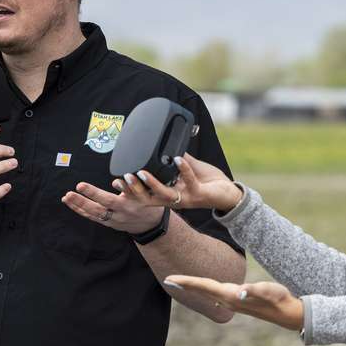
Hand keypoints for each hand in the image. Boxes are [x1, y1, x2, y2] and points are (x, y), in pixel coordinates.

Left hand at [62, 179, 162, 234]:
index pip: (108, 200)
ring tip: (67, 196)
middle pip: (98, 209)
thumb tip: (119, 180)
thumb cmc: (147, 204)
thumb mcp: (145, 195)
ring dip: (78, 205)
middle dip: (83, 201)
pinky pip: (92, 217)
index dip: (95, 193)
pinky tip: (70, 203)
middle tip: (71, 192)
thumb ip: (132, 188)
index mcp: (128, 205)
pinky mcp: (108, 223)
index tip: (82, 185)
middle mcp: (119, 214)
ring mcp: (113, 220)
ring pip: (93, 214)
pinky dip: (80, 210)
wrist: (150, 224)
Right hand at [114, 153, 241, 212]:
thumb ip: (175, 158)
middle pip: (148, 199)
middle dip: (134, 190)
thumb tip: (164, 145)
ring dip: (153, 184)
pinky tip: (178, 159)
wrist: (229, 193)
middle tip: (124, 177)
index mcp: (167, 194)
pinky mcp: (199, 195)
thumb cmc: (208, 182)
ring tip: (143, 172)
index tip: (116, 182)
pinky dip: (183, 170)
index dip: (129, 191)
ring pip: (164, 195)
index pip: (144, 195)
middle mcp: (174, 200)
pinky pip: (189, 182)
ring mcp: (185, 199)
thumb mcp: (187, 168)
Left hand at [162, 276, 303, 329]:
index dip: (187, 282)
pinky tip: (205, 293)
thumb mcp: (269, 292)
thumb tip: (241, 292)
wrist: (287, 314)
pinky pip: (216, 294)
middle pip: (201, 289)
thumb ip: (254, 291)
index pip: (204, 286)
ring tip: (180, 283)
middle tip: (167, 280)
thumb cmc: (278, 299)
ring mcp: (232, 301)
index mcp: (230, 296)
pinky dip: (206, 290)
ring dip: (193, 287)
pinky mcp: (237, 301)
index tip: (170, 280)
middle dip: (184, 285)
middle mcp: (228, 300)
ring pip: (207, 292)